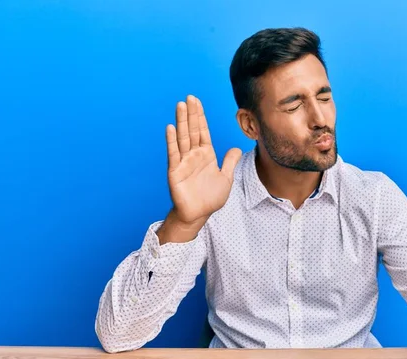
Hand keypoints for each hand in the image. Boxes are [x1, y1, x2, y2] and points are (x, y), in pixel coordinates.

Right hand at [166, 95, 241, 223]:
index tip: (197, 101)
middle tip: (189, 97)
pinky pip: (174, 153)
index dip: (201, 116)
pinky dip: (172, 140)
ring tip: (180, 105)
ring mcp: (184, 161)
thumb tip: (236, 148)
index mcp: (206, 155)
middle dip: (191, 114)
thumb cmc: (210, 198)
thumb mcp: (226, 178)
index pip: (203, 131)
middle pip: (192, 130)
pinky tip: (170, 127)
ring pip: (183, 137)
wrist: (198, 214)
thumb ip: (229, 162)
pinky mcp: (175, 171)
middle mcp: (194, 155)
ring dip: (182, 121)